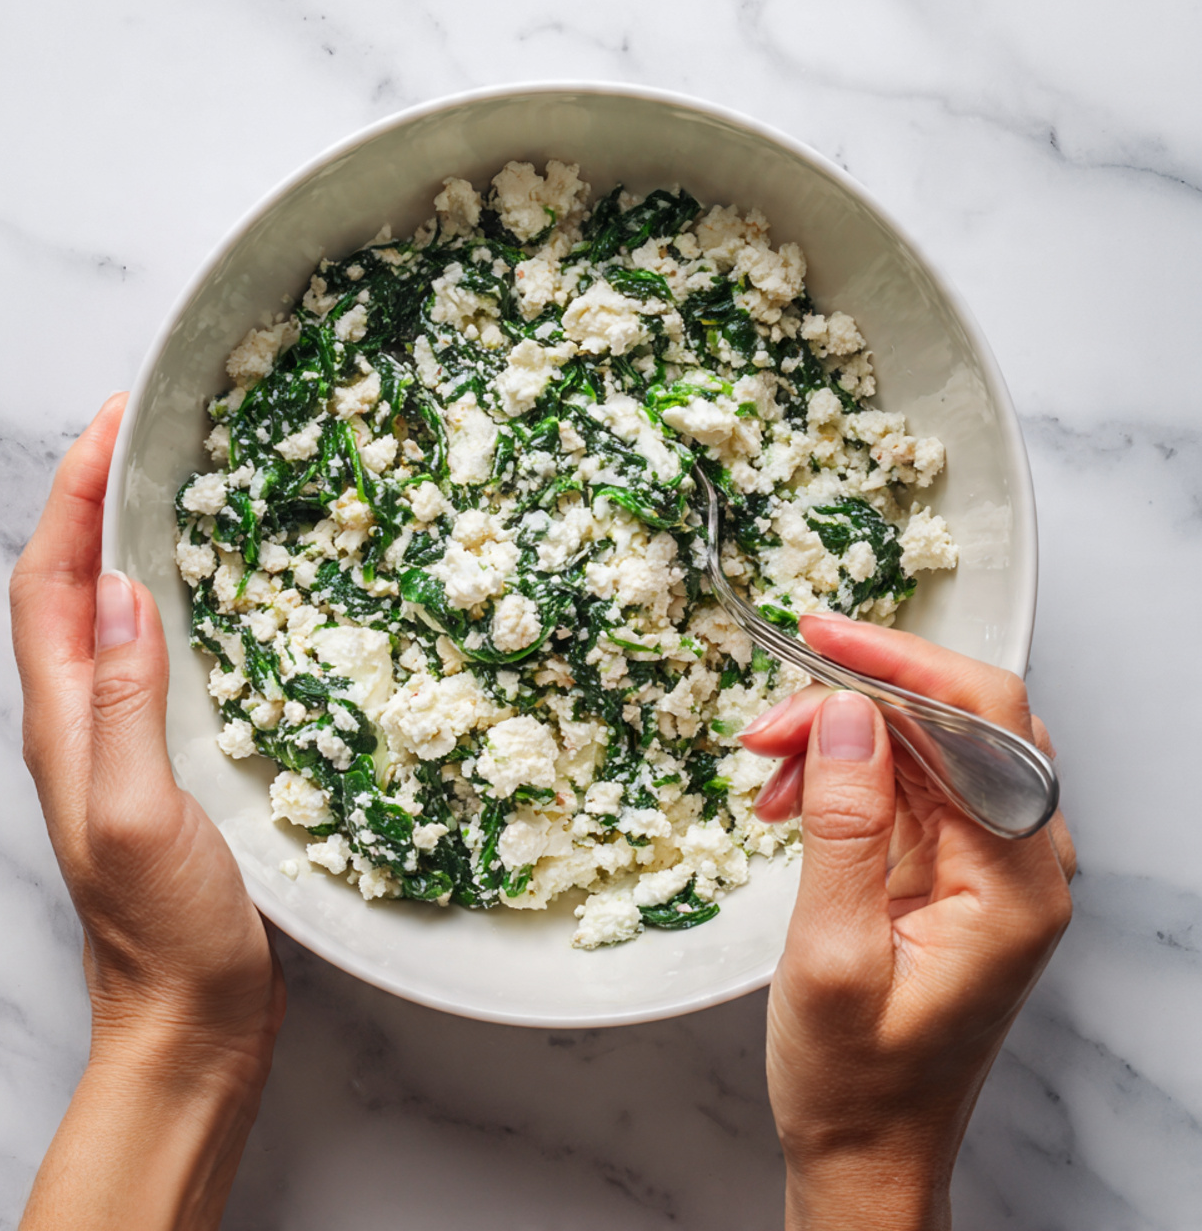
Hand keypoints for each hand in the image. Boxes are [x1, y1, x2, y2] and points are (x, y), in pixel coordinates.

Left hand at [11, 396, 284, 1229]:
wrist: (188, 1016)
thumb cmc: (165, 930)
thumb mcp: (139, 815)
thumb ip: (125, 706)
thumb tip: (122, 591)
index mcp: (66, 723)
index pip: (50, 583)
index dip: (71, 497)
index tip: (112, 422)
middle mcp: (82, 720)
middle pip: (66, 585)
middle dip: (90, 498)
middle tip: (144, 435)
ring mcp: (120, 740)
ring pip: (107, 616)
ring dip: (124, 542)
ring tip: (174, 488)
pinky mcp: (162, 759)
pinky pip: (151, 656)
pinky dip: (167, 603)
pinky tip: (209, 597)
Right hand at [740, 615, 1074, 1230]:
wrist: (865, 1146)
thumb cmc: (856, 1080)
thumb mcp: (831, 955)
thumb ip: (846, 827)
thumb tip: (847, 715)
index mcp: (1015, 886)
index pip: (985, 724)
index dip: (904, 665)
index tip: (823, 639)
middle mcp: (1017, 863)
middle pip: (957, 722)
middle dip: (858, 699)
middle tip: (772, 719)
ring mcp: (985, 864)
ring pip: (924, 745)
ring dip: (840, 736)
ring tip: (767, 767)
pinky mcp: (949, 868)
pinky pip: (904, 784)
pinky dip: (841, 773)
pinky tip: (790, 796)